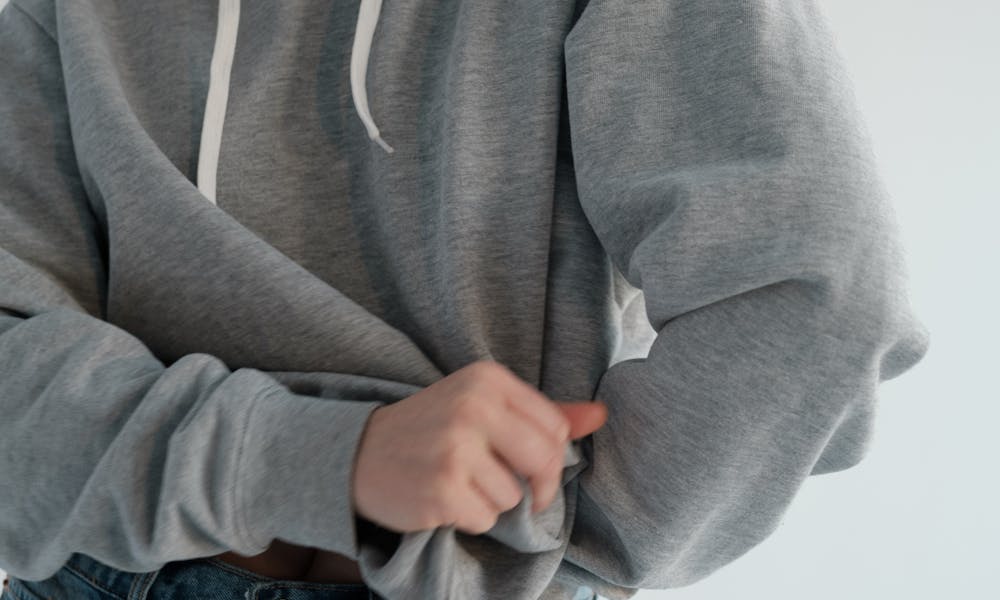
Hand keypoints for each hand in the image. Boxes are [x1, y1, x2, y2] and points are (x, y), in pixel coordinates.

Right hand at [351, 359, 607, 534]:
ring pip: (514, 496)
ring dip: (493, 501)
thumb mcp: (483, 406)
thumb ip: (543, 413)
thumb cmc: (431, 429)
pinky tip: (445, 499)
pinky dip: (470, 518)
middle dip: (536, 486)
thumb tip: (602, 414)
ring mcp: (456, 449)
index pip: (555, 427)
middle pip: (545, 460)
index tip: (531, 465)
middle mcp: (473, 407)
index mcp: (487, 379)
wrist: (358, 453)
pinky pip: (486, 518)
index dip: (552, 456)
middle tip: (510, 489)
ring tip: (460, 484)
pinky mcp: (442, 489)